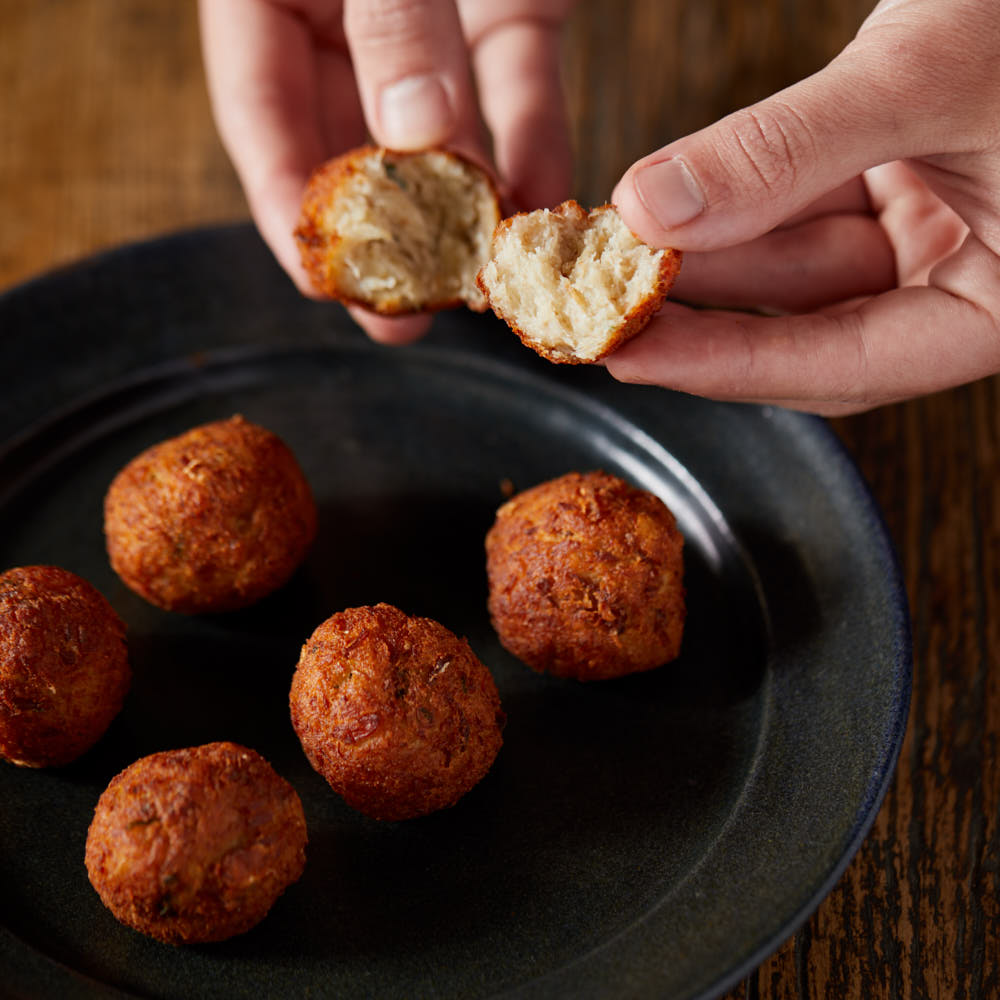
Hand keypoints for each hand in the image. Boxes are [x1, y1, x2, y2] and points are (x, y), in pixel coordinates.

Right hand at [199, 0, 573, 344]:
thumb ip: (389, 22)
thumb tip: (417, 129)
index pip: (258, 115)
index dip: (285, 205)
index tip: (319, 282)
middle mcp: (345, 16)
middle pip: (352, 141)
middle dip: (383, 235)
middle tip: (400, 317)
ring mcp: (430, 13)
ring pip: (445, 126)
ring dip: (467, 205)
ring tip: (481, 280)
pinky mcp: (510, 1)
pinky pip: (521, 81)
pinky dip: (535, 143)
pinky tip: (541, 202)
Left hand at [609, 0, 999, 414]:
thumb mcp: (929, 76)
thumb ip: (787, 153)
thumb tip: (653, 210)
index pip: (846, 363)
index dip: (730, 366)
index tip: (631, 357)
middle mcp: (969, 279)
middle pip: (812, 328)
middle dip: (707, 320)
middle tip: (604, 316)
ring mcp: (940, 227)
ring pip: (800, 265)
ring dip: (708, 257)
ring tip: (614, 256)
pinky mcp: (909, 175)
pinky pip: (807, 205)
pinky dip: (739, 202)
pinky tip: (668, 203)